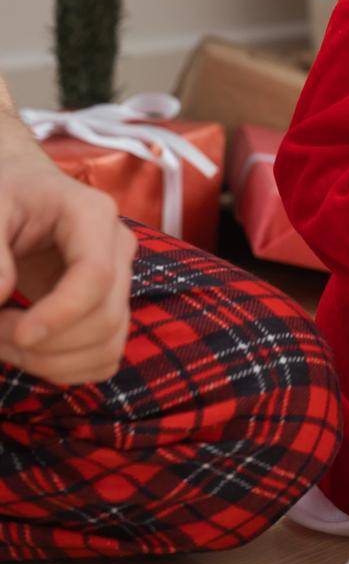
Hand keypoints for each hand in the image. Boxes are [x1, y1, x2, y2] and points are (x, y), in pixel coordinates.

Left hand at [0, 148, 137, 384]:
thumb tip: (0, 295)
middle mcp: (118, 248)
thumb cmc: (8, 196)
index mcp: (93, 215)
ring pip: (108, 346)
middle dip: (45, 343)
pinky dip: (65, 369)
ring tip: (6, 343)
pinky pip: (105, 358)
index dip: (59, 315)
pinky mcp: (113, 308)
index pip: (96, 276)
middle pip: (105, 318)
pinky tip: (31, 351)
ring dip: (50, 362)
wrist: (25, 194)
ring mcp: (121, 281)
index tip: (14, 334)